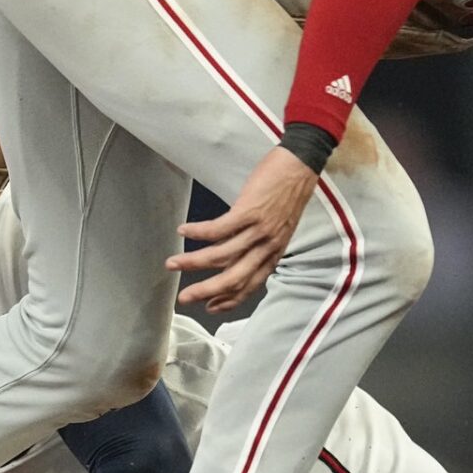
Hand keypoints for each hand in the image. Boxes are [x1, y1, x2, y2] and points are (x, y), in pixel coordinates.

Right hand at [168, 147, 318, 312]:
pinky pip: (218, 229)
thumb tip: (230, 253)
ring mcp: (258, 230)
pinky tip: (182, 231)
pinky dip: (197, 232)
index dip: (228, 300)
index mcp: (273, 254)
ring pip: (221, 255)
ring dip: (193, 262)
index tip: (210, 307)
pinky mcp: (249, 211)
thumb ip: (257, 245)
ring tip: (172, 264)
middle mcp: (266, 247)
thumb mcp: (278, 228)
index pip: (250, 285)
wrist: (300, 165)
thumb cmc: (288, 194)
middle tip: (184, 298)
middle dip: (206, 291)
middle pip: (233, 278)